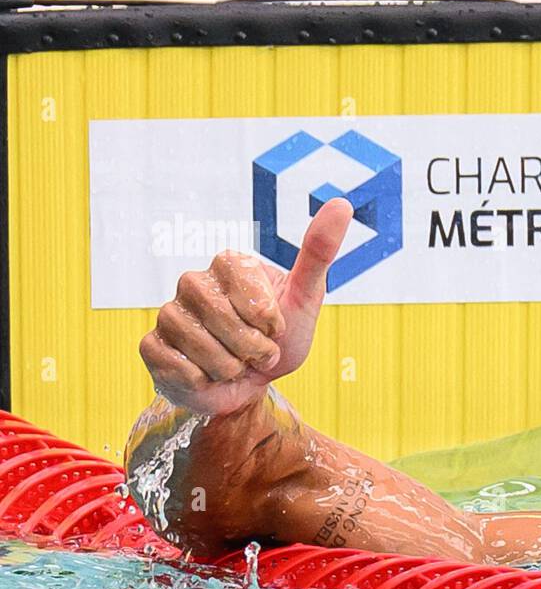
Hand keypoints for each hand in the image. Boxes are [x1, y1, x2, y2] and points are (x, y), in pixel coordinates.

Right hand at [139, 198, 353, 414]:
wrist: (251, 385)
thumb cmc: (280, 339)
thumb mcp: (305, 299)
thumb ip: (319, 252)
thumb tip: (341, 203)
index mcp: (228, 263)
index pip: (252, 297)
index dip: (270, 323)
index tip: (274, 326)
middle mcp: (193, 281)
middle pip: (225, 322)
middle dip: (253, 349)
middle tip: (257, 351)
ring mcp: (169, 312)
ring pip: (205, 351)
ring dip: (231, 368)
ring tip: (234, 363)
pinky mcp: (151, 345)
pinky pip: (182, 370)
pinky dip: (205, 383)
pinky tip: (207, 374)